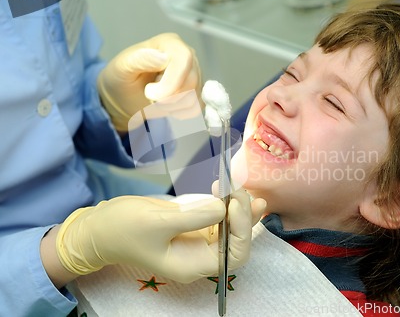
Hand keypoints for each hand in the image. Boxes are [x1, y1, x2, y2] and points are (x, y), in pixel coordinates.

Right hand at [56, 194, 264, 282]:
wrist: (100, 227)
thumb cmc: (123, 228)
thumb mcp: (158, 222)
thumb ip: (194, 217)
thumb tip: (223, 207)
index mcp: (192, 265)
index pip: (233, 255)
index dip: (241, 229)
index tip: (233, 201)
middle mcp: (199, 257)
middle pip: (237, 242)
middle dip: (243, 216)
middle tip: (238, 189)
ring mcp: (197, 241)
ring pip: (231, 229)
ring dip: (240, 209)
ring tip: (242, 187)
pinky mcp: (193, 227)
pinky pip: (219, 219)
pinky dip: (228, 205)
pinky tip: (232, 191)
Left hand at [98, 33, 199, 131]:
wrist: (124, 97)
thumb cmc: (122, 78)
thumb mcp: (122, 67)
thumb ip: (139, 59)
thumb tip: (163, 57)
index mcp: (170, 43)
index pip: (184, 60)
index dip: (171, 82)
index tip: (150, 94)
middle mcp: (187, 56)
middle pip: (191, 81)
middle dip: (168, 98)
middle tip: (149, 96)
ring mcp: (195, 74)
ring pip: (194, 97)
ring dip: (172, 106)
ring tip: (156, 100)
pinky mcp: (197, 92)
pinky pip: (196, 108)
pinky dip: (179, 113)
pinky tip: (167, 106)